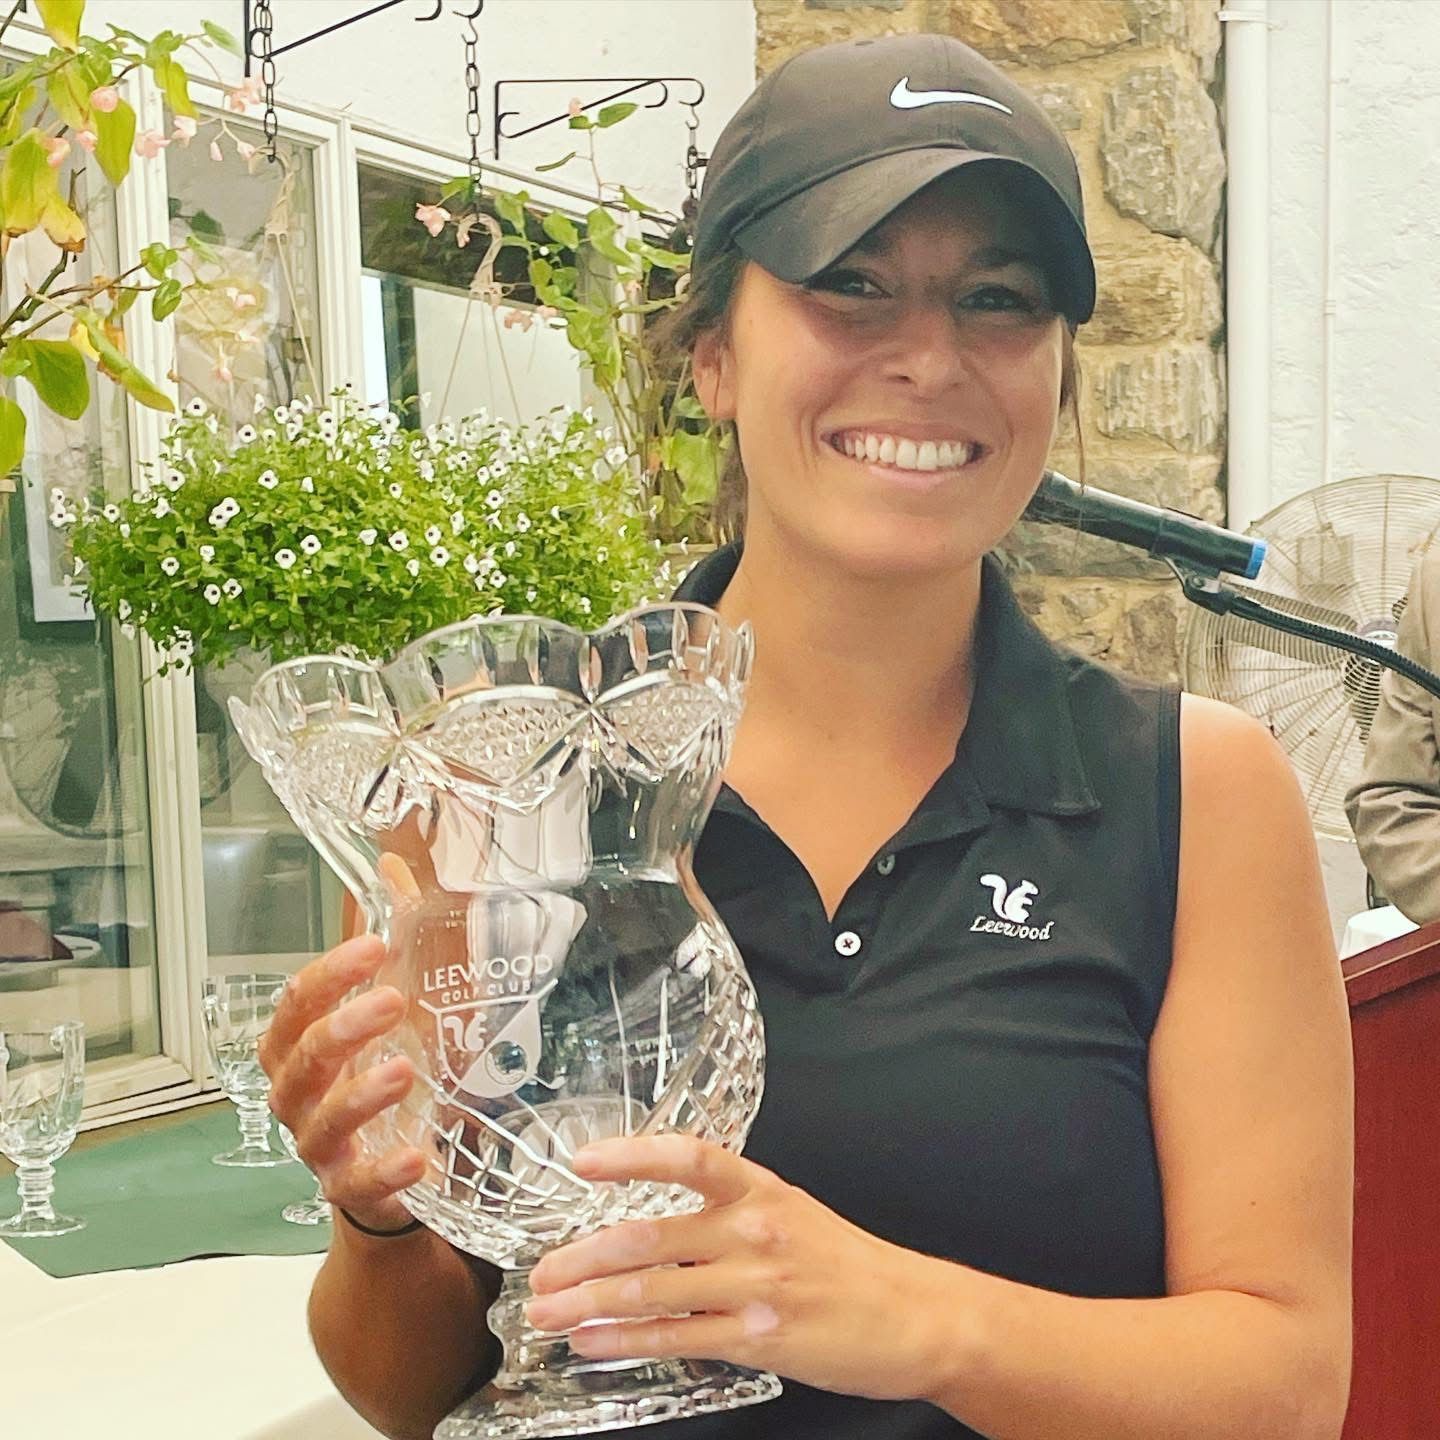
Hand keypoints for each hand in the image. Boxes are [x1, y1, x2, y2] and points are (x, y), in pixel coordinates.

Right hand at [260, 859, 425, 1233]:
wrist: (397, 1165)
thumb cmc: (390, 1065)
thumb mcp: (400, 998)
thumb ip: (394, 935)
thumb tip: (393, 864)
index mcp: (299, 1043)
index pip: (298, 1002)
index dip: (330, 973)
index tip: (376, 945)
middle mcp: (298, 1093)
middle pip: (304, 1056)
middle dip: (344, 1025)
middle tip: (393, 999)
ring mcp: (320, 1145)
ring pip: (324, 1118)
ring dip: (361, 1092)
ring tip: (404, 1068)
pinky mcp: (351, 1189)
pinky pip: (360, 1182)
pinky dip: (386, 1171)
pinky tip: (418, 1157)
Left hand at [523, 1135, 950, 1401]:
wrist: (915, 1315)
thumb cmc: (850, 1266)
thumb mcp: (794, 1214)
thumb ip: (730, 1214)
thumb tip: (656, 1231)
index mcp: (761, 1188)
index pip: (687, 1156)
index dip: (630, 1154)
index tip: (582, 1162)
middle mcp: (754, 1228)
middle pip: (648, 1235)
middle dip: (582, 1256)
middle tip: (540, 1271)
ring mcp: (754, 1284)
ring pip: (652, 1290)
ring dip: (588, 1303)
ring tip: (547, 1311)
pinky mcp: (757, 1336)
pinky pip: (676, 1338)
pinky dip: (625, 1341)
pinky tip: (592, 1342)